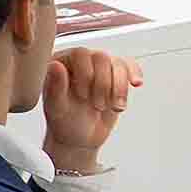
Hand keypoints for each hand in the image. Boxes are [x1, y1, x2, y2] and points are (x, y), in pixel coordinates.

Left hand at [41, 48, 143, 172]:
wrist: (81, 136)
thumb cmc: (65, 122)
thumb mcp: (57, 109)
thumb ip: (55, 87)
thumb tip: (55, 65)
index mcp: (62, 63)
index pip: (80, 54)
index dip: (86, 75)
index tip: (83, 96)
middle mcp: (81, 61)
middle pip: (101, 58)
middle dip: (103, 85)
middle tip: (97, 106)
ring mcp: (99, 67)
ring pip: (118, 63)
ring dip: (119, 88)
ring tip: (114, 106)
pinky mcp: (115, 74)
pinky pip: (129, 67)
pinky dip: (134, 74)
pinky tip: (135, 83)